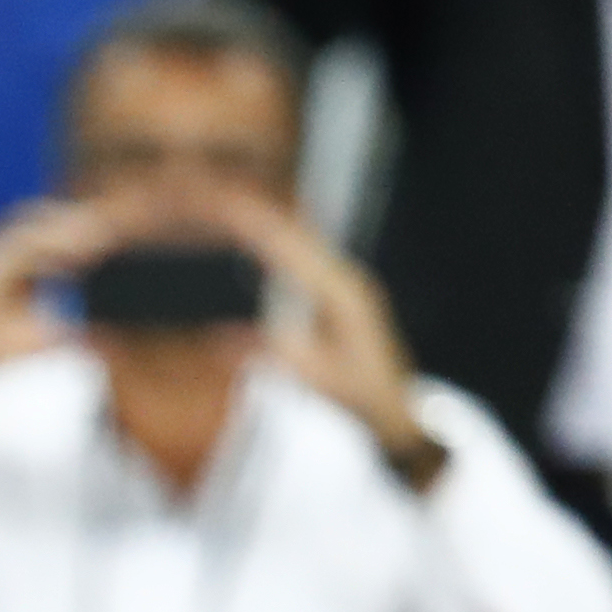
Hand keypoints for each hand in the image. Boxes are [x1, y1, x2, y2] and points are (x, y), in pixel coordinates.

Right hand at [221, 192, 435, 480]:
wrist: (396, 411)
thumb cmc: (362, 397)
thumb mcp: (319, 379)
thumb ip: (275, 354)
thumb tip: (220, 335)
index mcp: (342, 293)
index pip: (291, 249)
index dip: (255, 226)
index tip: (223, 209)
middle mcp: (345, 279)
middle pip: (294, 234)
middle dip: (255, 215)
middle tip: (215, 200)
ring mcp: (343, 284)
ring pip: (299, 242)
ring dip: (263, 226)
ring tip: (227, 211)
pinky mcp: (336, 294)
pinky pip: (300, 261)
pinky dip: (273, 248)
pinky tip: (251, 244)